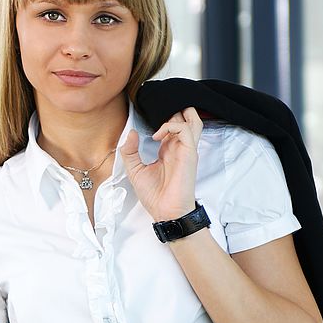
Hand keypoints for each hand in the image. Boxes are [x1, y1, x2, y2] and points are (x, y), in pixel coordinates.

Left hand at [120, 107, 202, 221]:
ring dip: (178, 113)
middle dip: (174, 110)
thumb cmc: (154, 195)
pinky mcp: (189, 154)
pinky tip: (157, 135)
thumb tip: (131, 133)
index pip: (172, 126)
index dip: (162, 117)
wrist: (165, 212)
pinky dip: (170, 127)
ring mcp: (186, 150)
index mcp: (168, 150)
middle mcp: (178, 148)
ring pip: (192, 120)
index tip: (146, 115)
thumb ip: (129, 152)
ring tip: (162, 117)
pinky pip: (185, 130)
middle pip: (187, 119)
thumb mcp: (134, 170)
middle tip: (158, 110)